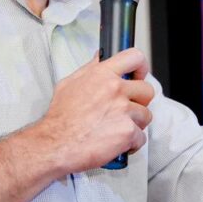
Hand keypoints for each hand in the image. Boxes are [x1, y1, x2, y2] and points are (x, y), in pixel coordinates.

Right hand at [36, 48, 154, 173]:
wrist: (55, 144)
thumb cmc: (60, 117)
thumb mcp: (69, 84)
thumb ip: (89, 69)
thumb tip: (100, 58)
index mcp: (102, 74)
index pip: (134, 57)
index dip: (141, 67)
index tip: (138, 76)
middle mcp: (115, 89)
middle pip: (147, 90)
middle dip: (139, 102)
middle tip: (126, 110)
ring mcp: (123, 111)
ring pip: (145, 115)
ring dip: (134, 124)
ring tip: (116, 129)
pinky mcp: (127, 132)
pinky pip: (140, 138)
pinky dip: (131, 144)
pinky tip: (115, 143)